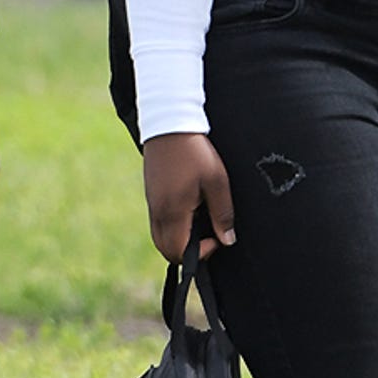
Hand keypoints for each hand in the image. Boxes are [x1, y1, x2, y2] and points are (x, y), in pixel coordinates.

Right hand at [144, 132, 235, 261]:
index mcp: (172, 211)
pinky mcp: (151, 194)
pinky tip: (189, 209)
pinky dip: (172, 226)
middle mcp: (157, 212)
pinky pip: (158, 222)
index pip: (178, 251)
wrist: (169, 124)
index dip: (200, 254)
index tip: (216, 239)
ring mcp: (151, 203)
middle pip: (165, 249)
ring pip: (160, 237)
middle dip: (187, 251)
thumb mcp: (217, 181)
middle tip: (208, 234)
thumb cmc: (195, 151)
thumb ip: (222, 214)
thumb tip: (227, 240)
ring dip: (179, 239)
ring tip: (200, 220)